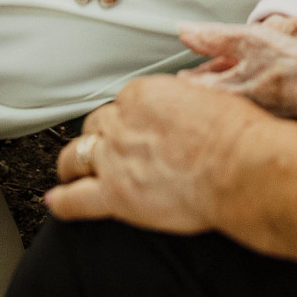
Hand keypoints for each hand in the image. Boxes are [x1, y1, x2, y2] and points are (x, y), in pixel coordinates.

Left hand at [46, 77, 262, 232]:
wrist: (241, 166)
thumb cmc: (236, 134)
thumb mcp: (209, 95)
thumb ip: (184, 97)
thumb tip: (186, 99)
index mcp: (143, 95)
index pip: (121, 104)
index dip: (127, 119)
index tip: (135, 129)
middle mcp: (122, 123)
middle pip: (96, 126)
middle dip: (101, 138)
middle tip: (111, 150)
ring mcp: (114, 160)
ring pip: (77, 156)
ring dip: (74, 163)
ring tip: (72, 171)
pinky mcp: (115, 195)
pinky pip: (75, 200)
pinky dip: (62, 201)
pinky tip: (56, 202)